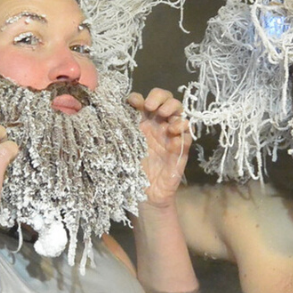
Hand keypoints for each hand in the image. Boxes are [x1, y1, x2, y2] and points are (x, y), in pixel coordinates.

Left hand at [128, 88, 190, 207]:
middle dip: (160, 97)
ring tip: (165, 118)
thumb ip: (117, 133)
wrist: (147, 194)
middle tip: (151, 107)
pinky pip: (187, 134)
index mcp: (141, 122)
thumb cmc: (132, 171)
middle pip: (165, 99)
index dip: (139, 97)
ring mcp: (171, 134)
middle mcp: (157, 124)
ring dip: (173, 109)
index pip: (143, 100)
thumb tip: (105, 116)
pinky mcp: (181, 148)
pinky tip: (173, 137)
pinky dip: (182, 131)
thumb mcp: (121, 150)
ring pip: (179, 111)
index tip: (133, 103)